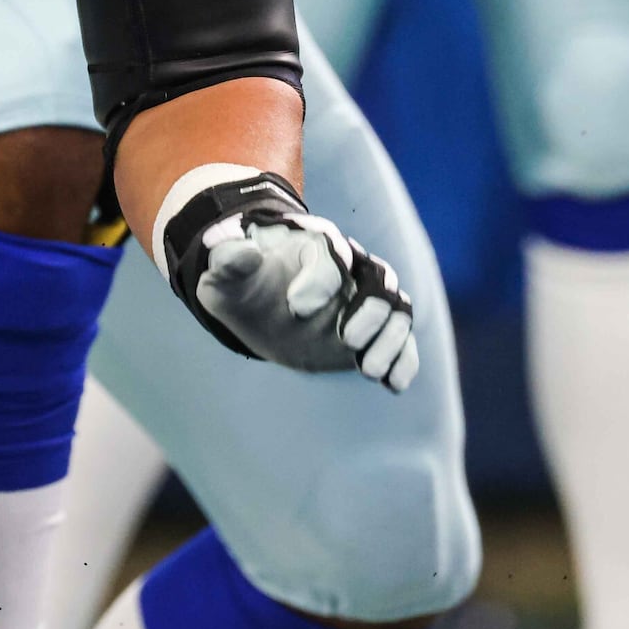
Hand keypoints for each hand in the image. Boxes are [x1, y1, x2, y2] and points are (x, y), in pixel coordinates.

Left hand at [162, 171, 417, 390]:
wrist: (257, 307)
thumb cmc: (243, 285)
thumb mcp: (225, 273)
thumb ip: (230, 261)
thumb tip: (243, 255)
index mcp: (316, 244)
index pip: (331, 255)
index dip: (319, 281)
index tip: (296, 308)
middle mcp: (350, 268)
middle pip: (378, 280)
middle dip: (369, 311)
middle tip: (347, 340)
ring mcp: (364, 300)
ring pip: (396, 310)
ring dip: (391, 340)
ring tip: (369, 371)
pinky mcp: (372, 331)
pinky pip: (401, 340)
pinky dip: (403, 359)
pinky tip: (394, 385)